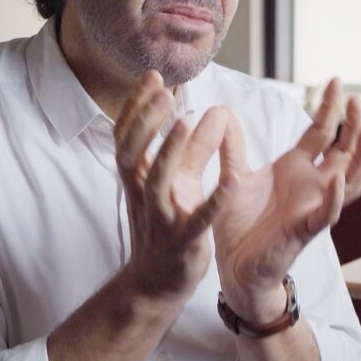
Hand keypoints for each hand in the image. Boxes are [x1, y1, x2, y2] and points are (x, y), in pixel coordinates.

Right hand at [114, 72, 233, 303]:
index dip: (137, 106)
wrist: (154, 284)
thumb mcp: (174, 184)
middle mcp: (143, 194)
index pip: (128, 135)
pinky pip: (197, 221)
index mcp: (138, 177)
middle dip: (146, 120)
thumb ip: (190, 149)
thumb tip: (207, 112)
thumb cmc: (164, 226)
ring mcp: (161, 219)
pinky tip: (232, 182)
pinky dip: (213, 202)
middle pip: (133, 152)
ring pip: (158, 181)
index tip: (152, 76)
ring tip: (185, 121)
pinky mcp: (182, 242)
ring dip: (170, 151)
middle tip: (164, 91)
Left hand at [214, 78, 360, 322]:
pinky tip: (338, 179)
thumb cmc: (240, 225)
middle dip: (354, 125)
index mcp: (296, 169)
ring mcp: (313, 207)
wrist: (233, 267)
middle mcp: (311, 185)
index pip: (322, 133)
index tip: (336, 81)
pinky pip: (326, 214)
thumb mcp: (234, 178)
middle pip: (345, 151)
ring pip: (351, 180)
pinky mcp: (305, 231)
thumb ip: (231, 149)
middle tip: (357, 99)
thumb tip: (223, 114)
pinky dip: (334, 198)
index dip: (331, 108)